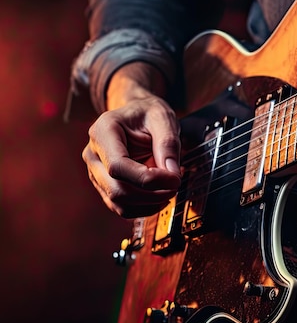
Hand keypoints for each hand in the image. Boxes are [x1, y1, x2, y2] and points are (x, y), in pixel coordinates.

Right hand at [82, 63, 181, 217]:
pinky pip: (120, 207)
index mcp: (103, 132)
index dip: (148, 179)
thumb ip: (168, 143)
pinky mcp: (105, 185)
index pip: (118, 166)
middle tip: (176, 186)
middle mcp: (93, 154)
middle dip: (151, 194)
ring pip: (117, 202)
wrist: (137, 115)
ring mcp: (96, 172)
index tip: (174, 178)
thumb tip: (172, 174)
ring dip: (148, 204)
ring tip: (170, 191)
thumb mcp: (162, 118)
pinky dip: (143, 208)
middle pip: (116, 189)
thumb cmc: (147, 113)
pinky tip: (160, 198)